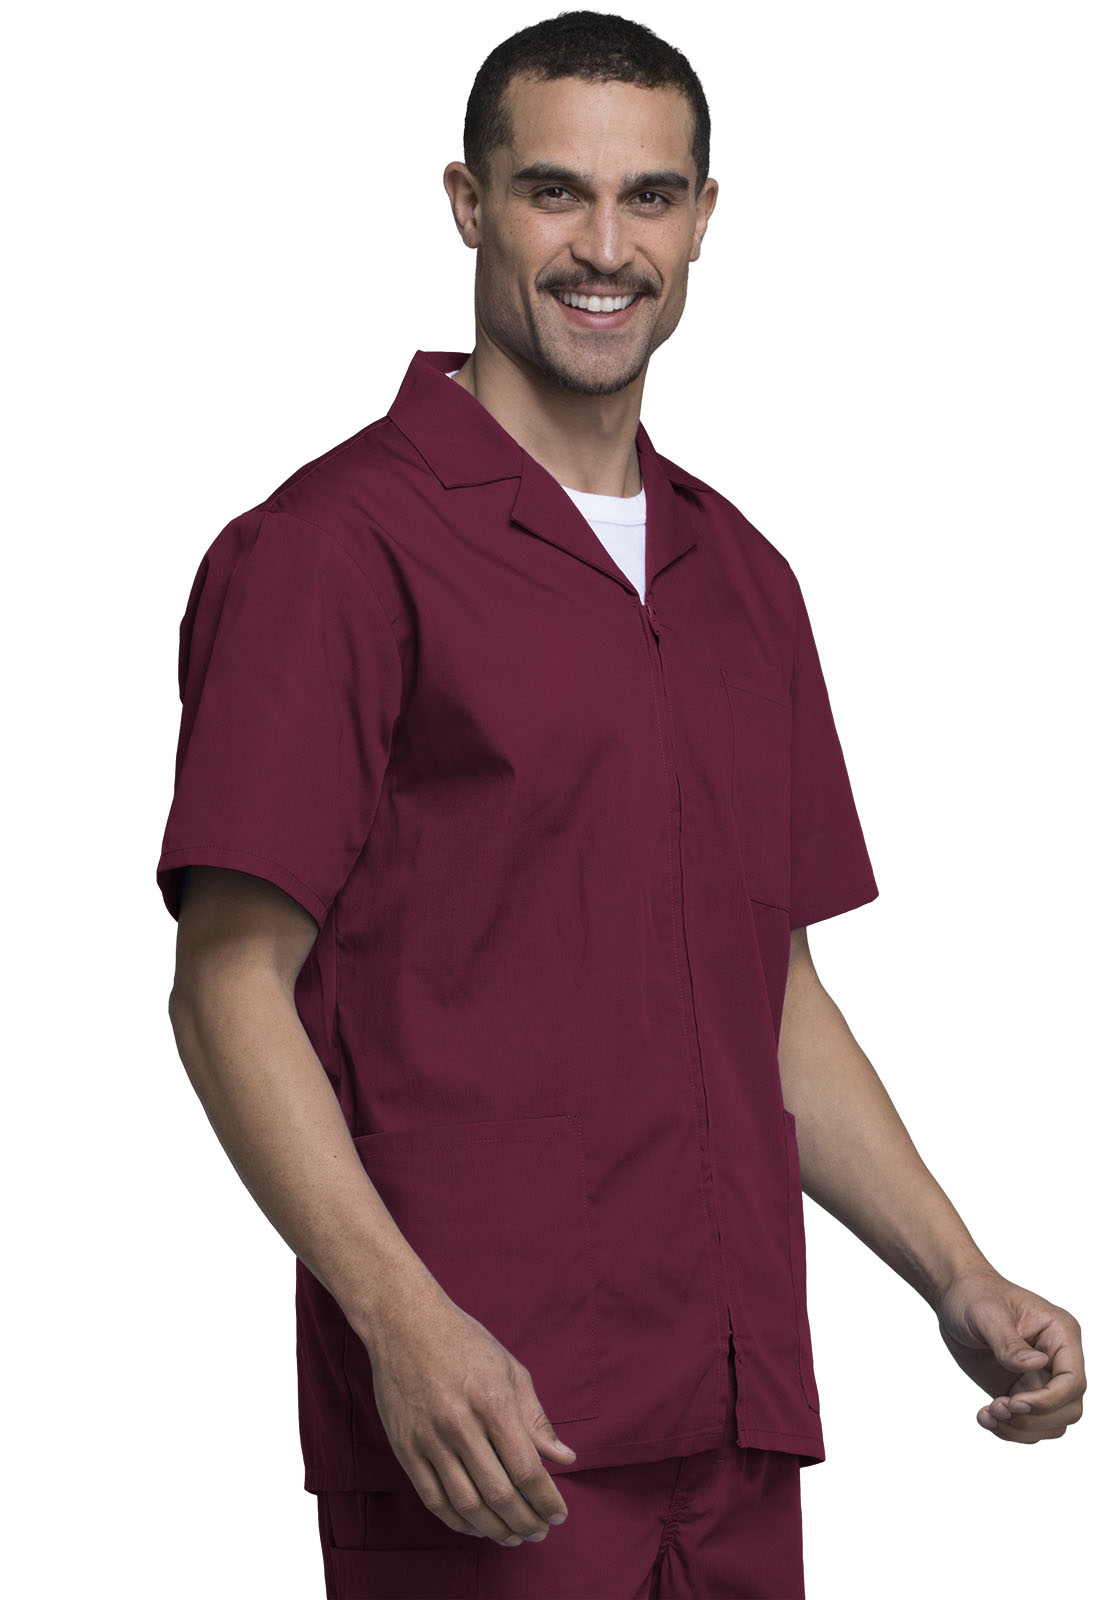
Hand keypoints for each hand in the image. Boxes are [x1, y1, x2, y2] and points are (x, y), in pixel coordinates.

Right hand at [360, 1277, 575, 1543]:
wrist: (404, 1323)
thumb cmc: (464, 1341)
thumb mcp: (509, 1368)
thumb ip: (536, 1418)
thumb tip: (564, 1458)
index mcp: (493, 1401)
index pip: (527, 1468)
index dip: (547, 1500)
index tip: (559, 1515)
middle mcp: (460, 1425)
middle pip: (499, 1494)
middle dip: (525, 1521)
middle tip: (539, 1532)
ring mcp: (429, 1439)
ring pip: (466, 1505)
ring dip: (494, 1529)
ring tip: (512, 1536)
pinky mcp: (405, 1448)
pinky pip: (433, 1499)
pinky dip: (458, 1521)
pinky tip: (476, 1526)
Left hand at [936, 1267, 1085, 1442]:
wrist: (954, 1298)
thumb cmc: (974, 1295)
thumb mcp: (986, 1313)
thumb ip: (1009, 1342)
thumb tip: (1036, 1365)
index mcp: (1060, 1334)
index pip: (1073, 1381)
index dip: (1049, 1400)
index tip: (1014, 1402)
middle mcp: (1057, 1359)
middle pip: (1069, 1409)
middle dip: (1034, 1419)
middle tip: (997, 1408)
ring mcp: (1041, 1378)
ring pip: (1052, 1424)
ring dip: (1021, 1429)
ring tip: (988, 1413)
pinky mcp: (1023, 1392)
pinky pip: (1030, 1424)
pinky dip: (1009, 1430)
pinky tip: (984, 1416)